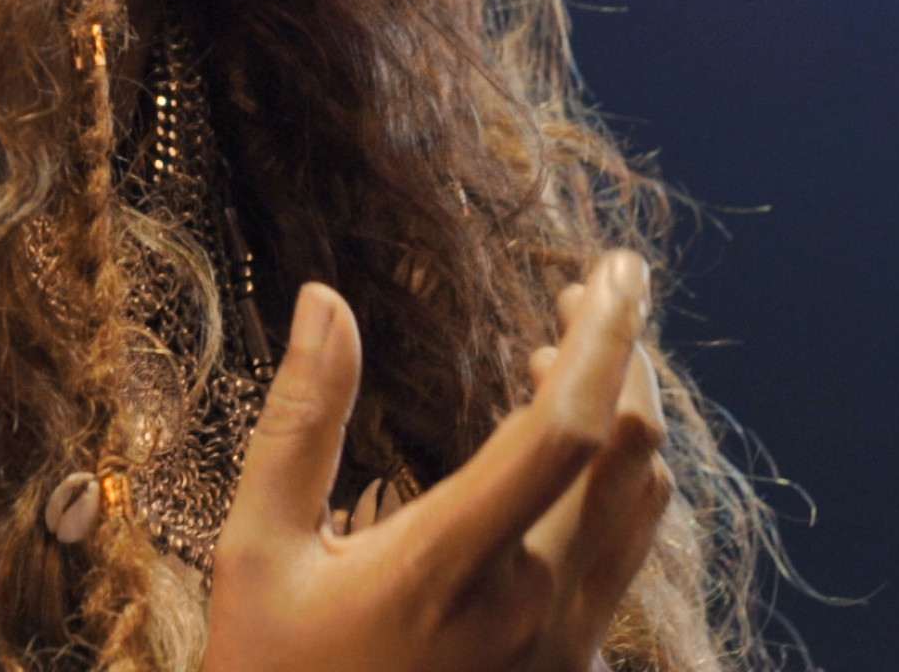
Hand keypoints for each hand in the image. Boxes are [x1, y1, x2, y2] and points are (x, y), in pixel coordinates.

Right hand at [202, 252, 671, 671]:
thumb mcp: (256, 548)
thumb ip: (302, 420)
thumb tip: (328, 300)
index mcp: (451, 569)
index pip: (567, 433)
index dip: (606, 339)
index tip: (614, 266)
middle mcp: (531, 610)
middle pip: (629, 454)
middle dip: (622, 354)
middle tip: (591, 288)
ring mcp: (561, 650)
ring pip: (643, 504)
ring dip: (626, 413)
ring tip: (569, 352)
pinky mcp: (569, 670)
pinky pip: (625, 553)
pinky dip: (616, 477)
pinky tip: (562, 450)